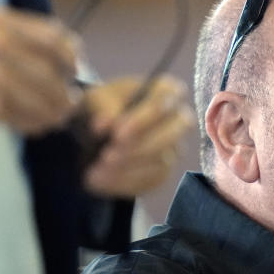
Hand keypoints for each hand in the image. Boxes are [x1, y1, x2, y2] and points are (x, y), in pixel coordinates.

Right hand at [0, 6, 80, 136]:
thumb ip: (15, 36)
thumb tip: (68, 50)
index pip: (52, 36)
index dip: (70, 56)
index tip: (74, 70)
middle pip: (54, 72)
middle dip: (66, 92)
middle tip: (67, 104)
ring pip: (47, 98)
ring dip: (55, 113)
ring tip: (52, 118)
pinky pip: (30, 118)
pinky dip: (36, 125)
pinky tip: (30, 126)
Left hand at [82, 75, 192, 197]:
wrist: (96, 129)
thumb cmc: (103, 105)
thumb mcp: (97, 97)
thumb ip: (103, 106)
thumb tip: (106, 124)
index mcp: (166, 91)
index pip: (167, 102)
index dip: (144, 118)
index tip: (117, 132)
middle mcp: (177, 120)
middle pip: (172, 134)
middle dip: (141, 147)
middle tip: (109, 155)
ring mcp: (173, 149)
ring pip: (161, 161)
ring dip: (127, 167)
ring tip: (96, 169)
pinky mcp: (163, 172)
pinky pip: (150, 180)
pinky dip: (123, 182)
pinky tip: (99, 179)